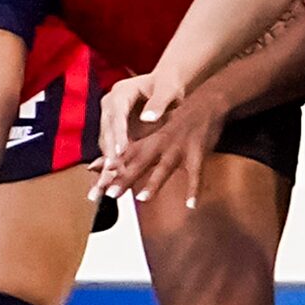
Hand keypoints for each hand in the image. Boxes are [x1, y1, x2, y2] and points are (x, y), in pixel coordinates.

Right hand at [98, 68, 183, 170]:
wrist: (165, 85)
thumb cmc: (169, 85)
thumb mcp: (169, 91)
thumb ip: (159, 103)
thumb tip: (147, 119)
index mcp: (121, 92)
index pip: (117, 114)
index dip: (118, 134)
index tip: (120, 151)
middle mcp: (110, 105)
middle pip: (107, 130)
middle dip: (109, 151)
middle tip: (113, 170)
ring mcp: (110, 118)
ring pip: (105, 142)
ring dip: (108, 160)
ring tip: (111, 179)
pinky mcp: (114, 130)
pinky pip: (111, 148)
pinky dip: (113, 163)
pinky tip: (114, 178)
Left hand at [98, 88, 225, 209]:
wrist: (209, 100)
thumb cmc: (181, 117)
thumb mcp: (157, 129)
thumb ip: (134, 146)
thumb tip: (101, 162)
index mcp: (150, 138)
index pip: (126, 154)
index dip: (110, 167)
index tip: (95, 179)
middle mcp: (161, 142)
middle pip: (140, 162)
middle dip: (125, 178)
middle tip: (110, 193)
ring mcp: (180, 147)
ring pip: (164, 168)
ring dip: (152, 183)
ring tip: (142, 198)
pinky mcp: (198, 151)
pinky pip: (196, 174)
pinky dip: (194, 190)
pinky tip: (191, 205)